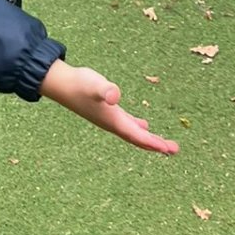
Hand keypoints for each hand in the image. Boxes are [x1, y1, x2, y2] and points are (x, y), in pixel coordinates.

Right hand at [40, 60, 179, 154]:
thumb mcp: (94, 84)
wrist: (61, 84)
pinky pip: (126, 124)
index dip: (153, 142)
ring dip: (148, 138)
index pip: (137, 136)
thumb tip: (114, 96)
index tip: (168, 149)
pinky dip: (137, 127)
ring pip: (133, 133)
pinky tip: (142, 125)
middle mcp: (112, 124)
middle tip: (174, 150)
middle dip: (155, 145)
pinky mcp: (106, 111)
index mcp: (113, 121)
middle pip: (138, 139)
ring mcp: (109, 119)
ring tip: (163, 145)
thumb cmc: (79, 84)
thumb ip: (105, 90)